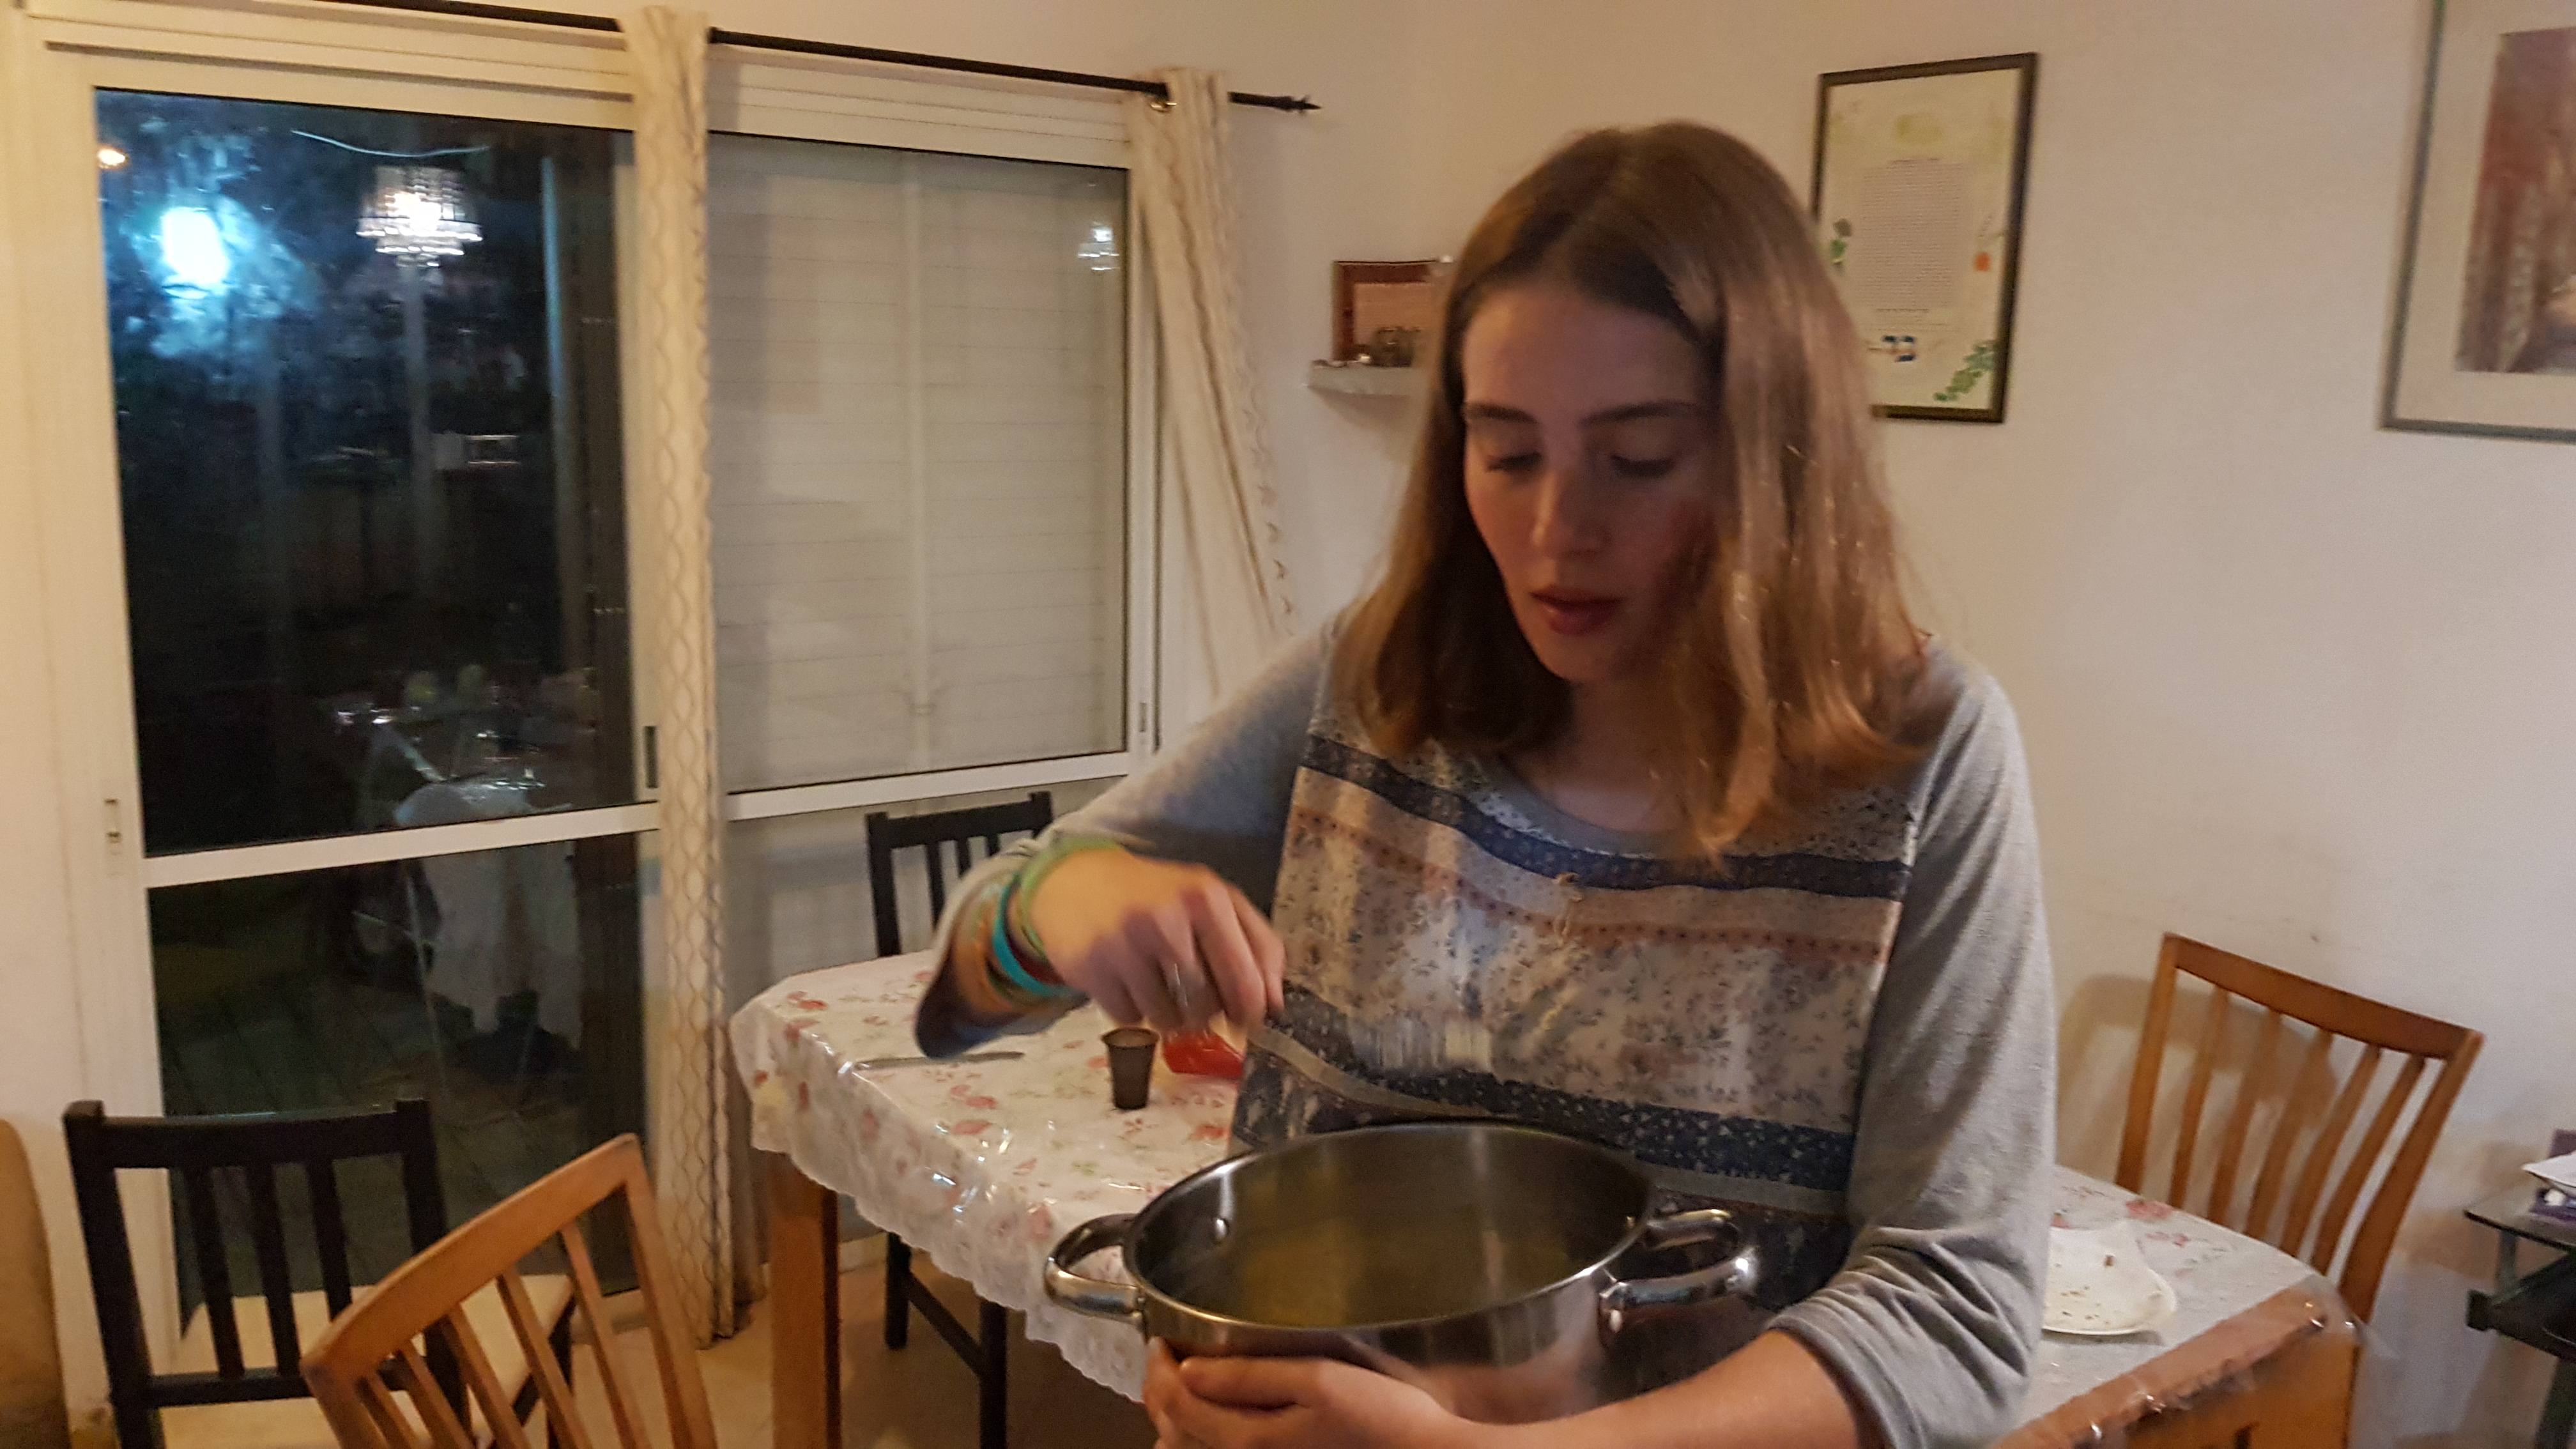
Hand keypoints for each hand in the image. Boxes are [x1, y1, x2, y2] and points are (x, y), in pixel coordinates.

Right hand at [1028, 849, 1284, 1034]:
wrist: (1076, 882)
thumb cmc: (1157, 896)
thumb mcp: (1213, 900)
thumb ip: (1257, 944)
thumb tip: (1275, 1005)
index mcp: (1208, 900)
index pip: (1247, 979)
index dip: (1252, 1012)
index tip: (1248, 1021)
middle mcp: (1167, 919)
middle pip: (1208, 1006)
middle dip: (1207, 1015)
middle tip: (1196, 999)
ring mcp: (1126, 945)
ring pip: (1170, 1020)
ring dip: (1170, 1016)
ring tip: (1158, 984)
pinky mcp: (1093, 970)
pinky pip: (1131, 1020)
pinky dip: (1134, 1012)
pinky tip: (1127, 982)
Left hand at [1144, 1341, 1475, 1448]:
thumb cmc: (1380, 1417)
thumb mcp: (1316, 1380)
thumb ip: (1250, 1376)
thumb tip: (1189, 1369)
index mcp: (1247, 1439)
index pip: (1175, 1403)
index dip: (1158, 1366)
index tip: (1160, 1336)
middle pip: (1172, 1432)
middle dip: (1159, 1391)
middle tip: (1165, 1354)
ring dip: (1174, 1418)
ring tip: (1182, 1381)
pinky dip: (1198, 1440)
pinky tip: (1211, 1419)